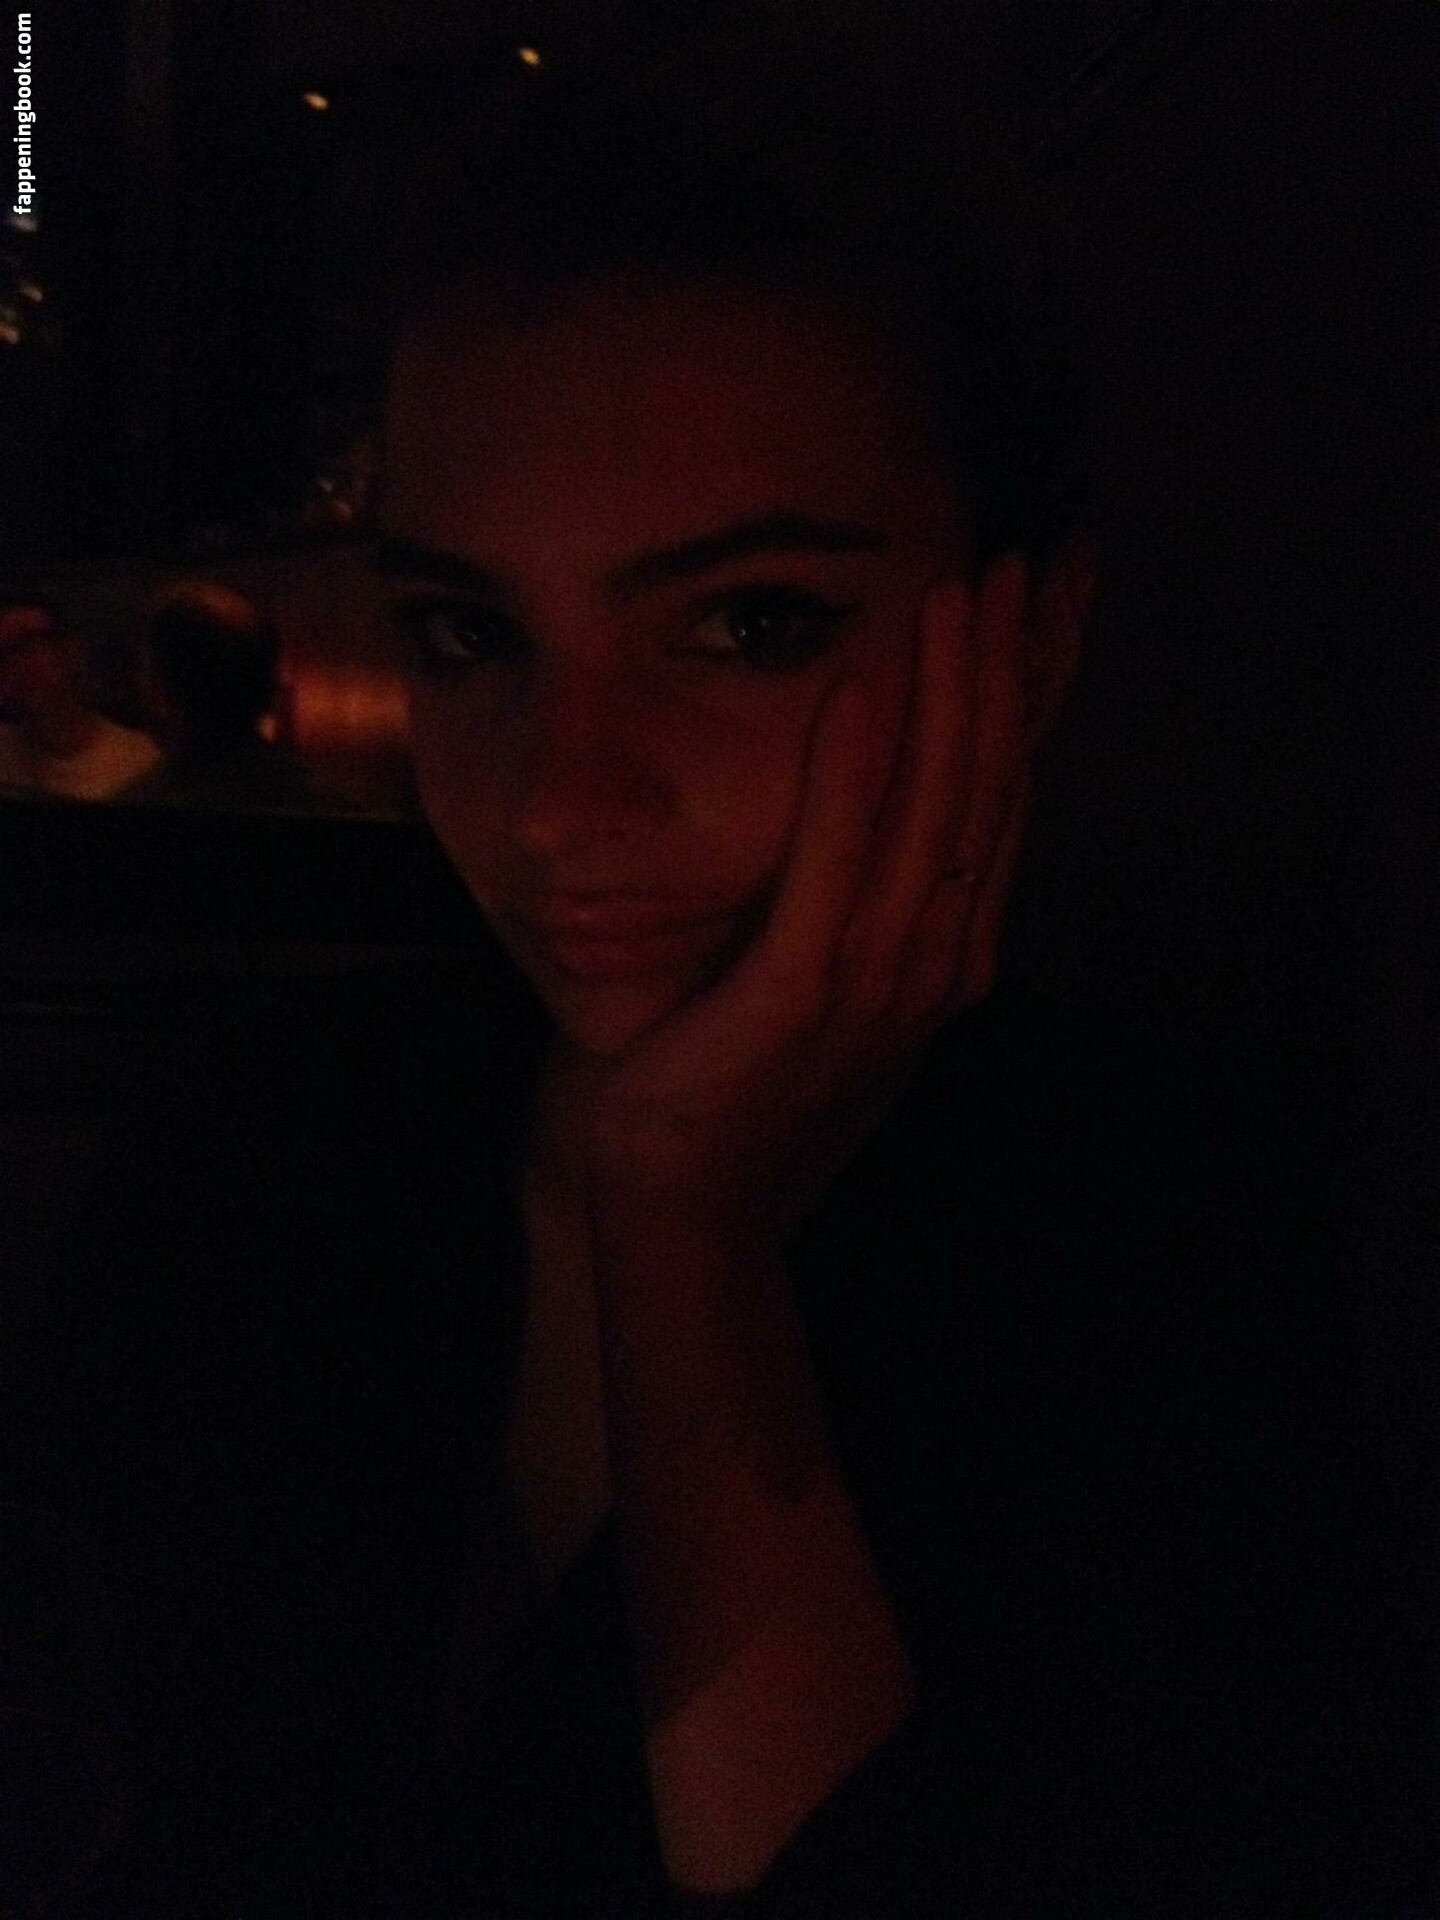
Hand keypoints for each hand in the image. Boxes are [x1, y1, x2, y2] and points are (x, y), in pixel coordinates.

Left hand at [538, 557, 1036, 1243]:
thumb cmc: (747, 1069)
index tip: (1046, 597)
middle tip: (1025, 563)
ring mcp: (876, 980)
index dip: (1032, 694)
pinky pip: (834, 868)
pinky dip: (851, 776)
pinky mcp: (800, 994)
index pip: (1006, 794)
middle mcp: (936, 958)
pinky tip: (858, 693)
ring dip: (947, 699)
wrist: (687, 1190)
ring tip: (959, 596)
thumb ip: (874, 892)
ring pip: (931, 816)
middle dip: (1007, 671)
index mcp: (950, 947)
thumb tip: (890, 795)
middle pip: (989, 790)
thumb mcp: (831, 968)